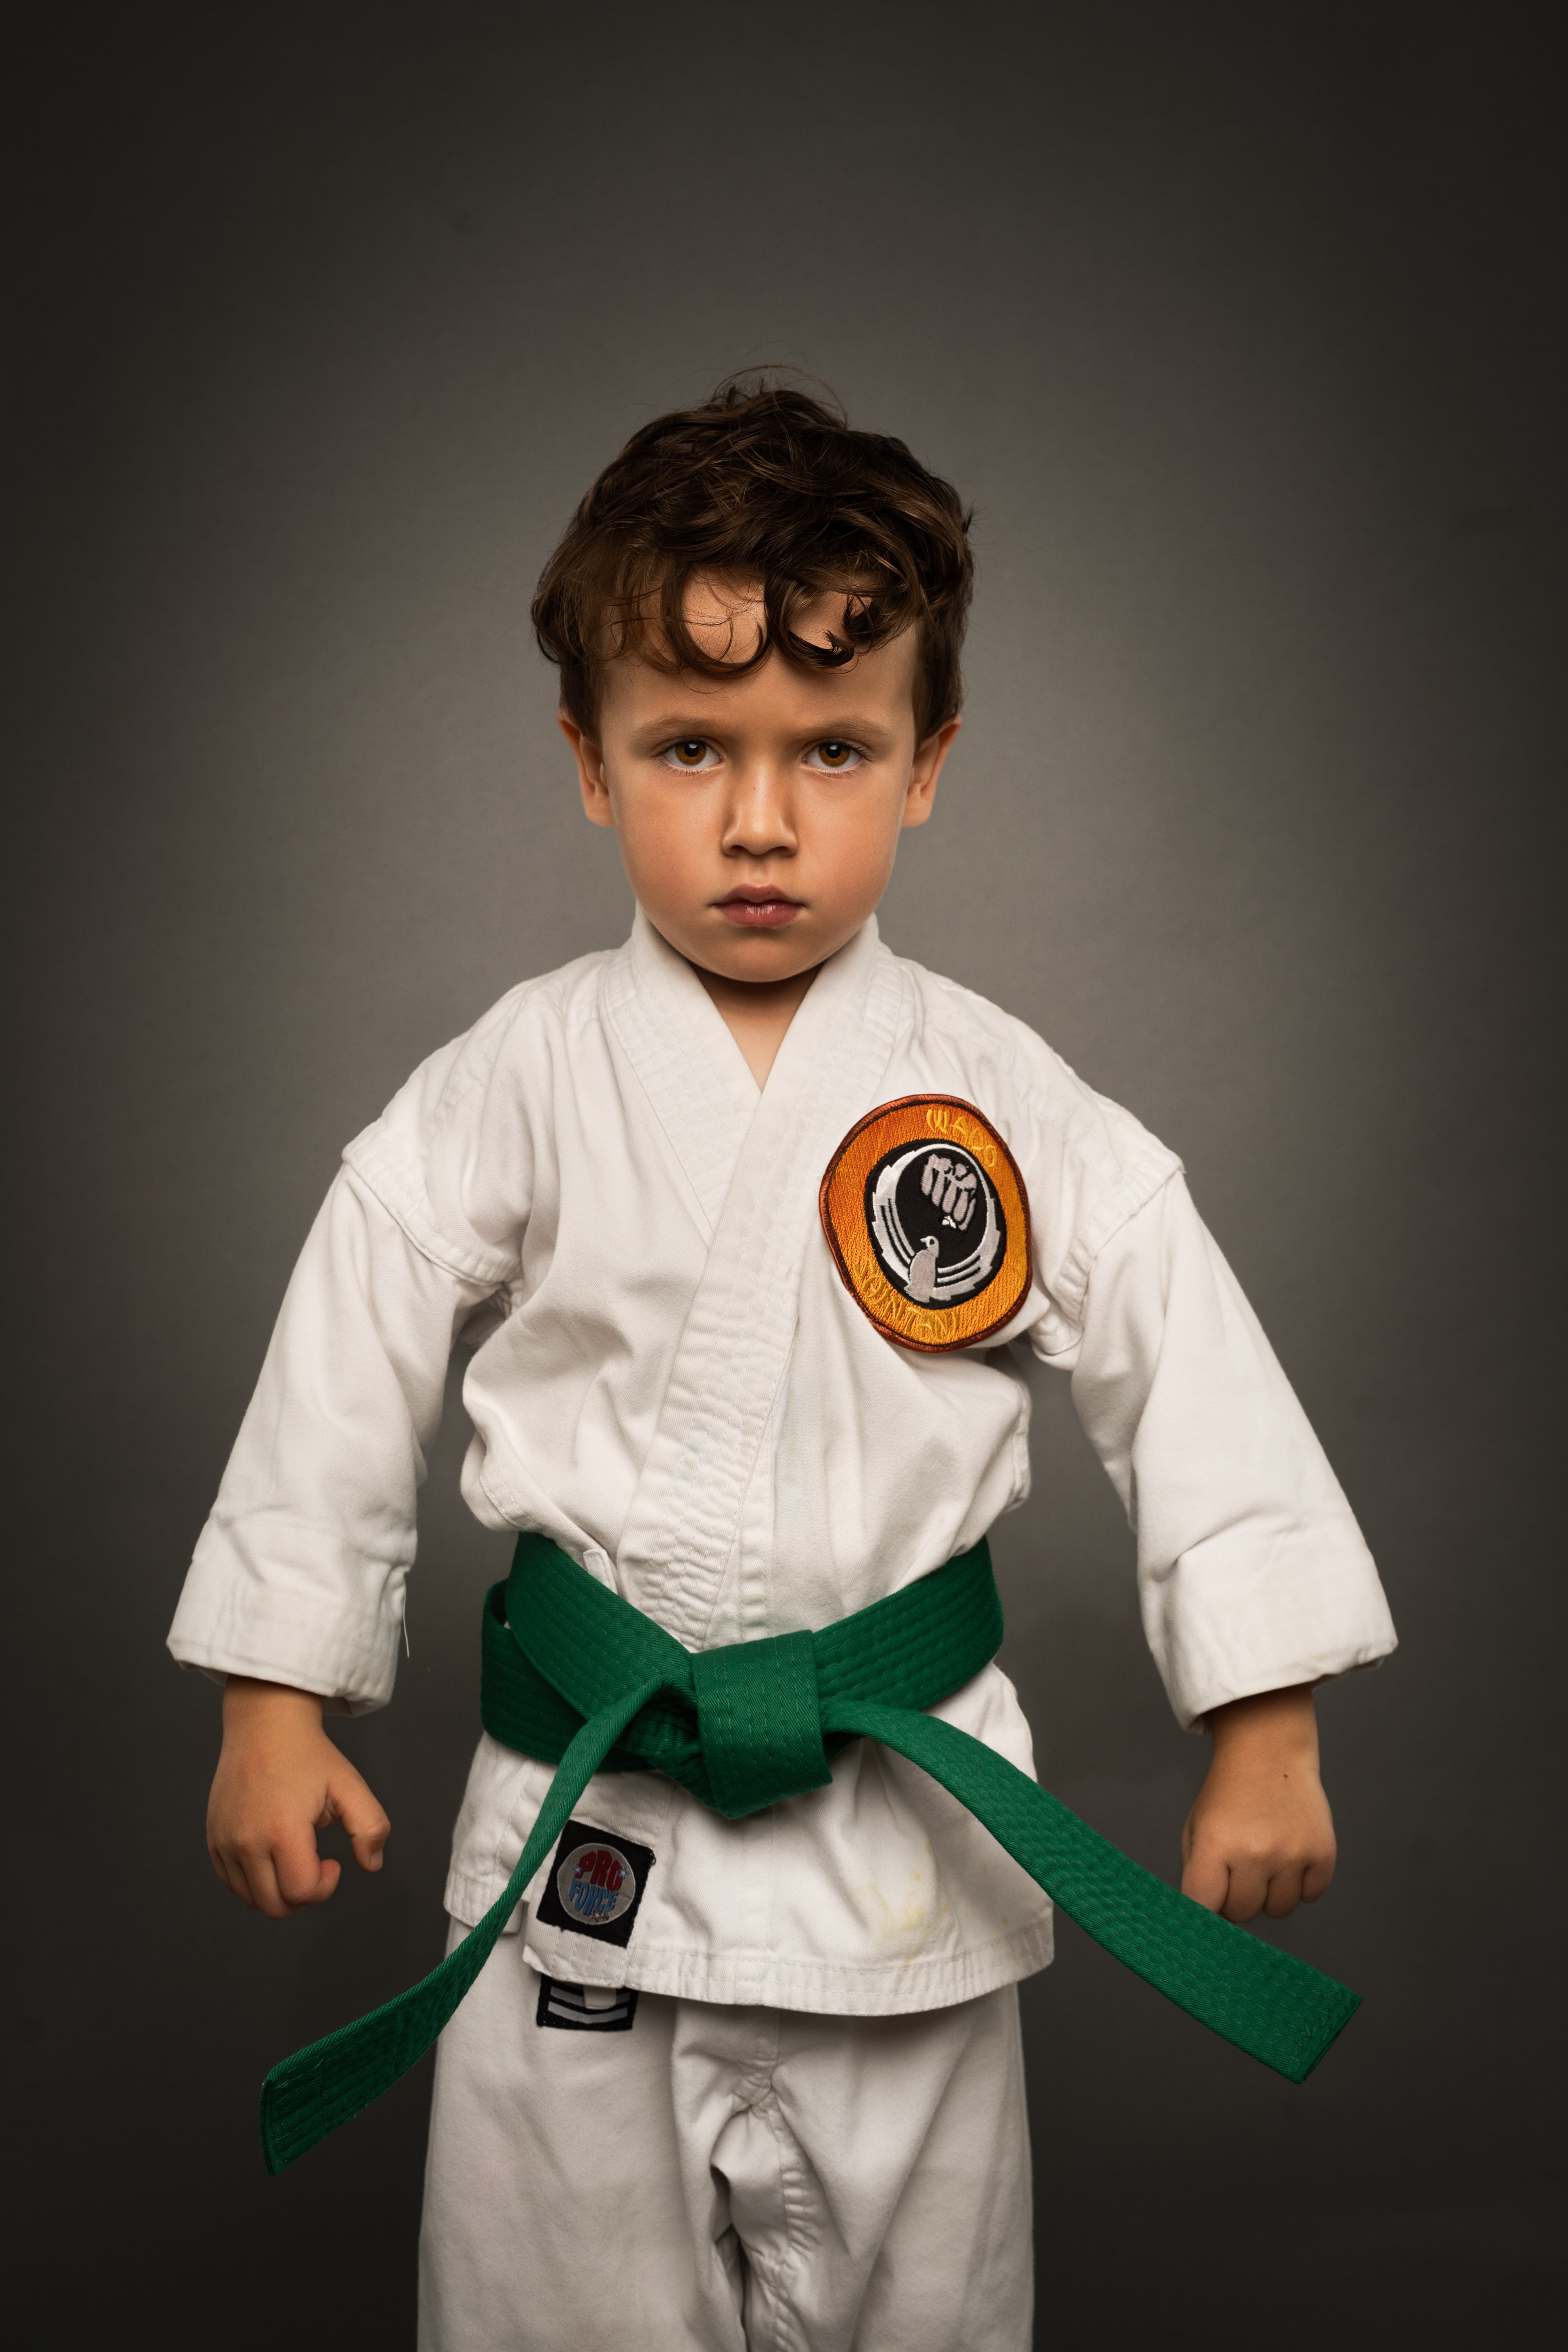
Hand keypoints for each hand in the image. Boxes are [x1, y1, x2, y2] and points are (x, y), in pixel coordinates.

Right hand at [206, 1676, 389, 1918]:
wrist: (265, 1726)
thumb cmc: (309, 1756)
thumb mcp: (350, 1785)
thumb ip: (371, 1828)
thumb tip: (372, 1864)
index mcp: (281, 1829)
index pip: (300, 1892)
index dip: (324, 1888)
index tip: (331, 1862)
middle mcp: (246, 1841)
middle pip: (274, 1906)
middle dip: (303, 1896)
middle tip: (314, 1866)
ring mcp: (224, 1841)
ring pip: (251, 1899)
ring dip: (278, 1891)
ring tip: (294, 1858)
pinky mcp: (213, 1839)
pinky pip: (232, 1883)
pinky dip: (254, 1882)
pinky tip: (273, 1855)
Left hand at [1180, 1684, 1334, 1922]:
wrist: (1269, 1753)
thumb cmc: (1227, 1796)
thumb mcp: (1198, 1828)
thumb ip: (1198, 1875)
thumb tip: (1209, 1922)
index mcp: (1217, 1844)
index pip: (1205, 1906)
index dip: (1205, 1913)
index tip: (1209, 1910)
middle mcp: (1256, 1852)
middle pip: (1244, 1913)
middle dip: (1239, 1897)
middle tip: (1240, 1867)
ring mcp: (1293, 1854)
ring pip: (1278, 1910)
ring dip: (1270, 1892)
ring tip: (1266, 1857)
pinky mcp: (1323, 1853)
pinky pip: (1310, 1896)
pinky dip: (1300, 1882)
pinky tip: (1290, 1852)